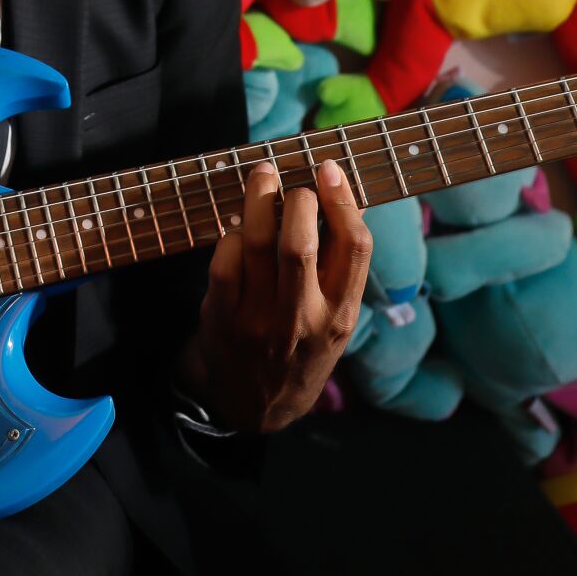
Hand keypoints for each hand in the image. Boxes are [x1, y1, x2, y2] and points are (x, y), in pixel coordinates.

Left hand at [182, 155, 371, 429]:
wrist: (259, 406)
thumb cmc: (304, 348)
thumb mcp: (337, 320)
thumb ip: (343, 268)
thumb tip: (347, 198)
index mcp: (341, 316)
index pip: (354, 248)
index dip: (343, 201)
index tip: (330, 169)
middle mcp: (303, 320)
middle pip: (300, 244)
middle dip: (297, 199)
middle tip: (293, 182)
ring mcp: (259, 322)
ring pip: (256, 245)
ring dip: (259, 200)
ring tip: (262, 177)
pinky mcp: (222, 320)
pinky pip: (224, 263)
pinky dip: (231, 236)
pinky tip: (239, 229)